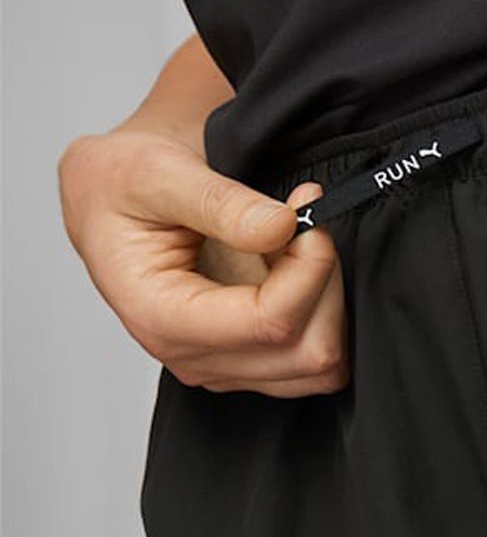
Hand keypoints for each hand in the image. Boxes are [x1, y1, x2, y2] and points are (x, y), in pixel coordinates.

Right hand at [57, 129, 348, 398]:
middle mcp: (193, 354)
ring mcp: (222, 361)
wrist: (109, 193)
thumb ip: (221, 203)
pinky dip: (322, 308)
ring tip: (297, 243)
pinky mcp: (244, 354)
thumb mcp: (159, 173)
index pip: (272, 322)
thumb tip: (281, 227)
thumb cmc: (121, 185)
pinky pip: (312, 354)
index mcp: (163, 317)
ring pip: (319, 362)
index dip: (311, 266)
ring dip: (327, 296)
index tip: (308, 208)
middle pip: (308, 351)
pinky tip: (295, 264)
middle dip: (325, 281)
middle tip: (307, 222)